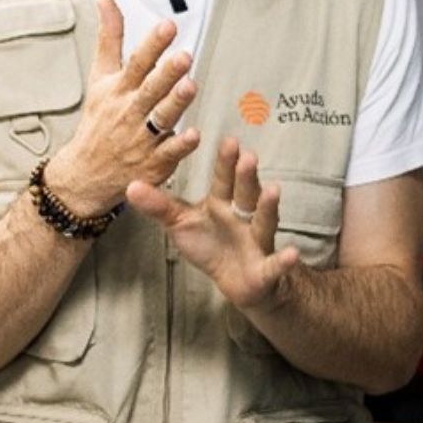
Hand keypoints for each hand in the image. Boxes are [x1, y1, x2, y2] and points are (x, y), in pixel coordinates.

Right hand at [47, 0, 200, 213]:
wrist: (85, 174)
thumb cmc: (98, 121)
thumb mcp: (100, 77)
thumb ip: (109, 38)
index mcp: (119, 89)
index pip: (137, 63)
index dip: (153, 44)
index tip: (168, 26)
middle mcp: (131, 111)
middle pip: (150, 89)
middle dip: (166, 73)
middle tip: (184, 56)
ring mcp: (142, 138)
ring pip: (162, 118)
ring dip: (176, 103)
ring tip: (190, 86)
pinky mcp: (153, 162)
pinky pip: (169, 153)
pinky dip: (180, 144)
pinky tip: (193, 134)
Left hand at [126, 138, 298, 311]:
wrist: (237, 281)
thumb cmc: (210, 244)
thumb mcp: (181, 223)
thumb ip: (159, 206)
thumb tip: (129, 186)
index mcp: (222, 204)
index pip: (225, 180)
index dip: (227, 163)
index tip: (230, 141)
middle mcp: (244, 217)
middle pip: (246, 194)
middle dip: (247, 177)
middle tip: (248, 156)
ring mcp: (257, 241)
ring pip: (264, 222)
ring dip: (268, 207)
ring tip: (273, 190)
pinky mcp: (265, 269)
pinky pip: (275, 264)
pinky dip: (284, 261)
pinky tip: (293, 254)